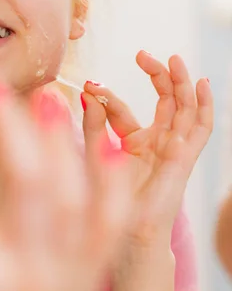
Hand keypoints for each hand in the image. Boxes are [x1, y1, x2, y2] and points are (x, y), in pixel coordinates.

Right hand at [0, 83, 134, 290]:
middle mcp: (27, 273)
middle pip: (27, 183)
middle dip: (7, 128)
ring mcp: (67, 274)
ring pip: (76, 194)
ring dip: (63, 141)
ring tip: (49, 97)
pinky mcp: (89, 275)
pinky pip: (112, 223)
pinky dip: (114, 182)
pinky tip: (108, 144)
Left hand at [82, 51, 212, 248]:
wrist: (126, 236)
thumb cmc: (109, 201)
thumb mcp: (96, 154)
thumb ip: (92, 126)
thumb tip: (85, 92)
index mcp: (132, 142)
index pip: (123, 110)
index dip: (107, 96)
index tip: (88, 84)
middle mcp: (155, 142)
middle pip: (163, 100)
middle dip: (156, 74)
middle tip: (142, 54)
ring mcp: (172, 149)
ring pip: (184, 108)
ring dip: (181, 82)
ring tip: (173, 59)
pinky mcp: (184, 159)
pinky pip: (201, 129)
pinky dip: (205, 106)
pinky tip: (202, 84)